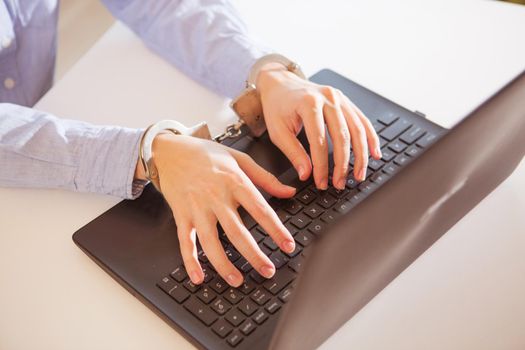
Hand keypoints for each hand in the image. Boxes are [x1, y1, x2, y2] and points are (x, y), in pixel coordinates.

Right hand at [136, 134, 295, 286]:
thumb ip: (265, 177)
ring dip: (223, 264)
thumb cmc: (205, 154)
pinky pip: (185, 241)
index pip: (260, 209)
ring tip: (237, 280)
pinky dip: (190, 260)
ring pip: (210, 241)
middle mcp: (215, 196)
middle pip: (237, 231)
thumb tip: (290, 191)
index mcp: (234, 181)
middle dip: (253, 255)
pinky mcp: (181, 215)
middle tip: (268, 271)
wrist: (168, 150)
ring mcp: (196, 207)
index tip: (288, 245)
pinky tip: (198, 276)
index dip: (276, 229)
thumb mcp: (239, 159)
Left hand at [257, 63, 381, 189]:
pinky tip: (374, 153)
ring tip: (359, 175)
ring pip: (357, 129)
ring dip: (361, 155)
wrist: (280, 83)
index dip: (322, 165)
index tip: (321, 182)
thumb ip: (293, 153)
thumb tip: (306, 174)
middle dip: (343, 164)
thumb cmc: (277, 106)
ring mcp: (339, 97)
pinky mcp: (346, 100)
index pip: (319, 141)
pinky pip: (362, 121)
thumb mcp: (278, 131)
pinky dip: (370, 138)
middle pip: (342, 136)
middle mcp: (328, 98)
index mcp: (308, 103)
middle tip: (340, 183)